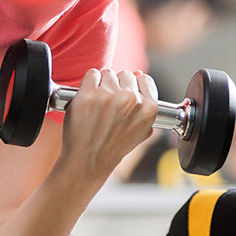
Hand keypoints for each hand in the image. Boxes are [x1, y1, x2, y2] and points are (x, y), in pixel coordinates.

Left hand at [58, 69, 158, 183]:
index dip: (134, 85)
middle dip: (117, 85)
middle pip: (125, 74)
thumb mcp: (140, 131)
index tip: (125, 94)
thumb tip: (141, 77)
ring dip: (102, 85)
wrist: (88, 161)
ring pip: (108, 74)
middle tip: (109, 104)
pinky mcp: (89, 94)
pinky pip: (91, 75)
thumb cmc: (112, 148)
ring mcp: (109, 95)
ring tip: (98, 105)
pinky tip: (88, 100)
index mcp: (148, 108)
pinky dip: (87, 84)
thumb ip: (145, 105)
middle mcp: (131, 100)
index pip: (144, 79)